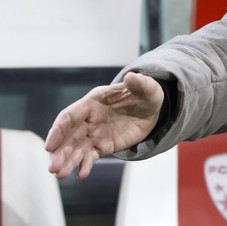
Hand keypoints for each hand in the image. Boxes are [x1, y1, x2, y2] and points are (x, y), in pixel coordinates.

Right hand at [45, 72, 164, 178]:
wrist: (152, 111)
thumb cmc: (145, 95)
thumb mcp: (147, 88)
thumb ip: (139, 84)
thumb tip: (132, 76)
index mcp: (93, 101)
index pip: (70, 116)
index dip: (58, 130)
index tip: (49, 146)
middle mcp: (89, 119)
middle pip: (68, 137)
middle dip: (60, 152)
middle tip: (53, 168)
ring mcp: (94, 134)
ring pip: (76, 149)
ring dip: (68, 161)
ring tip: (61, 175)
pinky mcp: (102, 146)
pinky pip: (90, 157)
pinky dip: (85, 165)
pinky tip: (81, 174)